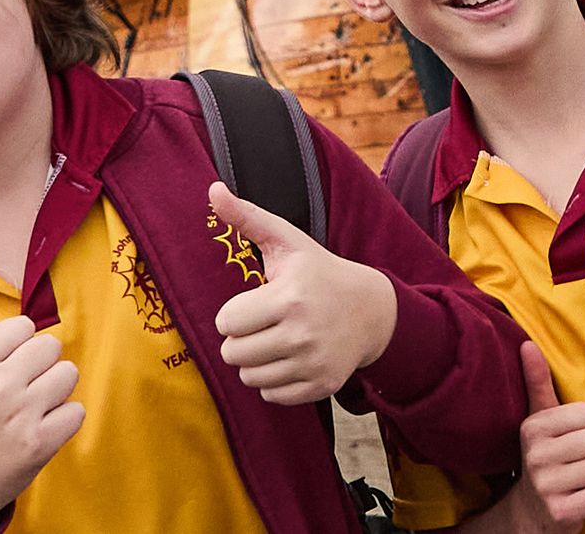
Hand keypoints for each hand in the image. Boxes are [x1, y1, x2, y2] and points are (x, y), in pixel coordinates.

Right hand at [0, 280, 83, 531]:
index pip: (23, 326)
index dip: (18, 342)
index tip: (6, 361)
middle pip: (50, 346)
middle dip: (40, 363)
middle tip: (22, 382)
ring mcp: (21, 417)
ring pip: (68, 374)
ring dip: (56, 387)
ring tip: (34, 401)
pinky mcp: (41, 444)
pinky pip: (76, 411)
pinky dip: (65, 418)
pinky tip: (42, 424)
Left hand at [205, 181, 397, 405]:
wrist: (372, 310)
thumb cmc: (319, 272)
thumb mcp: (287, 240)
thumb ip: (247, 217)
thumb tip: (212, 189)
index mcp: (289, 297)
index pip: (227, 322)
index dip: (234, 313)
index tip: (253, 304)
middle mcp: (302, 334)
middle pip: (234, 354)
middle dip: (240, 339)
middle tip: (261, 324)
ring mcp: (313, 364)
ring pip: (249, 378)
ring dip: (254, 361)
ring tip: (272, 340)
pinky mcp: (321, 386)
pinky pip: (272, 395)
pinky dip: (273, 380)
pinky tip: (288, 358)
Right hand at [517, 340, 584, 529]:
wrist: (533, 510)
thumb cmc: (547, 455)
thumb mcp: (540, 419)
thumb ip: (538, 381)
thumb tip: (527, 343)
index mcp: (533, 427)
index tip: (573, 437)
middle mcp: (536, 455)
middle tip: (580, 459)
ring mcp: (547, 486)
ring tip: (583, 476)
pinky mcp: (562, 512)